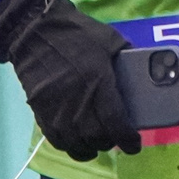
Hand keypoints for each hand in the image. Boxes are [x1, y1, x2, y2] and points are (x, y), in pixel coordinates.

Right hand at [0, 0, 138, 161]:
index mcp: (98, 82)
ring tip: (98, 143)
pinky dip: (70, 146)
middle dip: (111, 142)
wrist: (32, 30)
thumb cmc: (75, 33)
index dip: (128, 139)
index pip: (116, 123)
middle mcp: (77, 101)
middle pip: (97, 137)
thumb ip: (127, 57)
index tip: (135, 145)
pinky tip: (77, 142)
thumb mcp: (109, 40)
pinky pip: (57, 139)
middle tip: (117, 138)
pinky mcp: (40, 110)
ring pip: (77, 143)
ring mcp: (56, 109)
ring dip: (91, 148)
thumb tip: (146, 70)